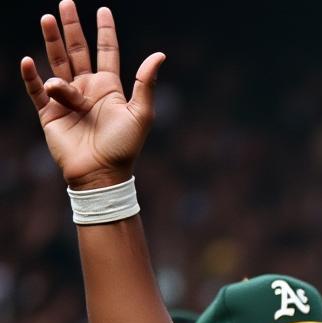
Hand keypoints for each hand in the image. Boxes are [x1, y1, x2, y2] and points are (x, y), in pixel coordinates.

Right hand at [21, 2, 164, 188]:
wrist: (101, 173)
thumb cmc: (124, 147)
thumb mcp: (141, 114)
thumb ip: (146, 83)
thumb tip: (160, 55)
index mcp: (109, 89)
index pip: (107, 53)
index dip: (105, 32)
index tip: (103, 10)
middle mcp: (87, 90)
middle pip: (77, 51)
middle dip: (71, 28)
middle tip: (66, 2)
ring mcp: (67, 100)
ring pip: (56, 63)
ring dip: (51, 41)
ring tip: (47, 18)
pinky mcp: (49, 113)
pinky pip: (36, 90)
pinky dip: (32, 76)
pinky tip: (29, 61)